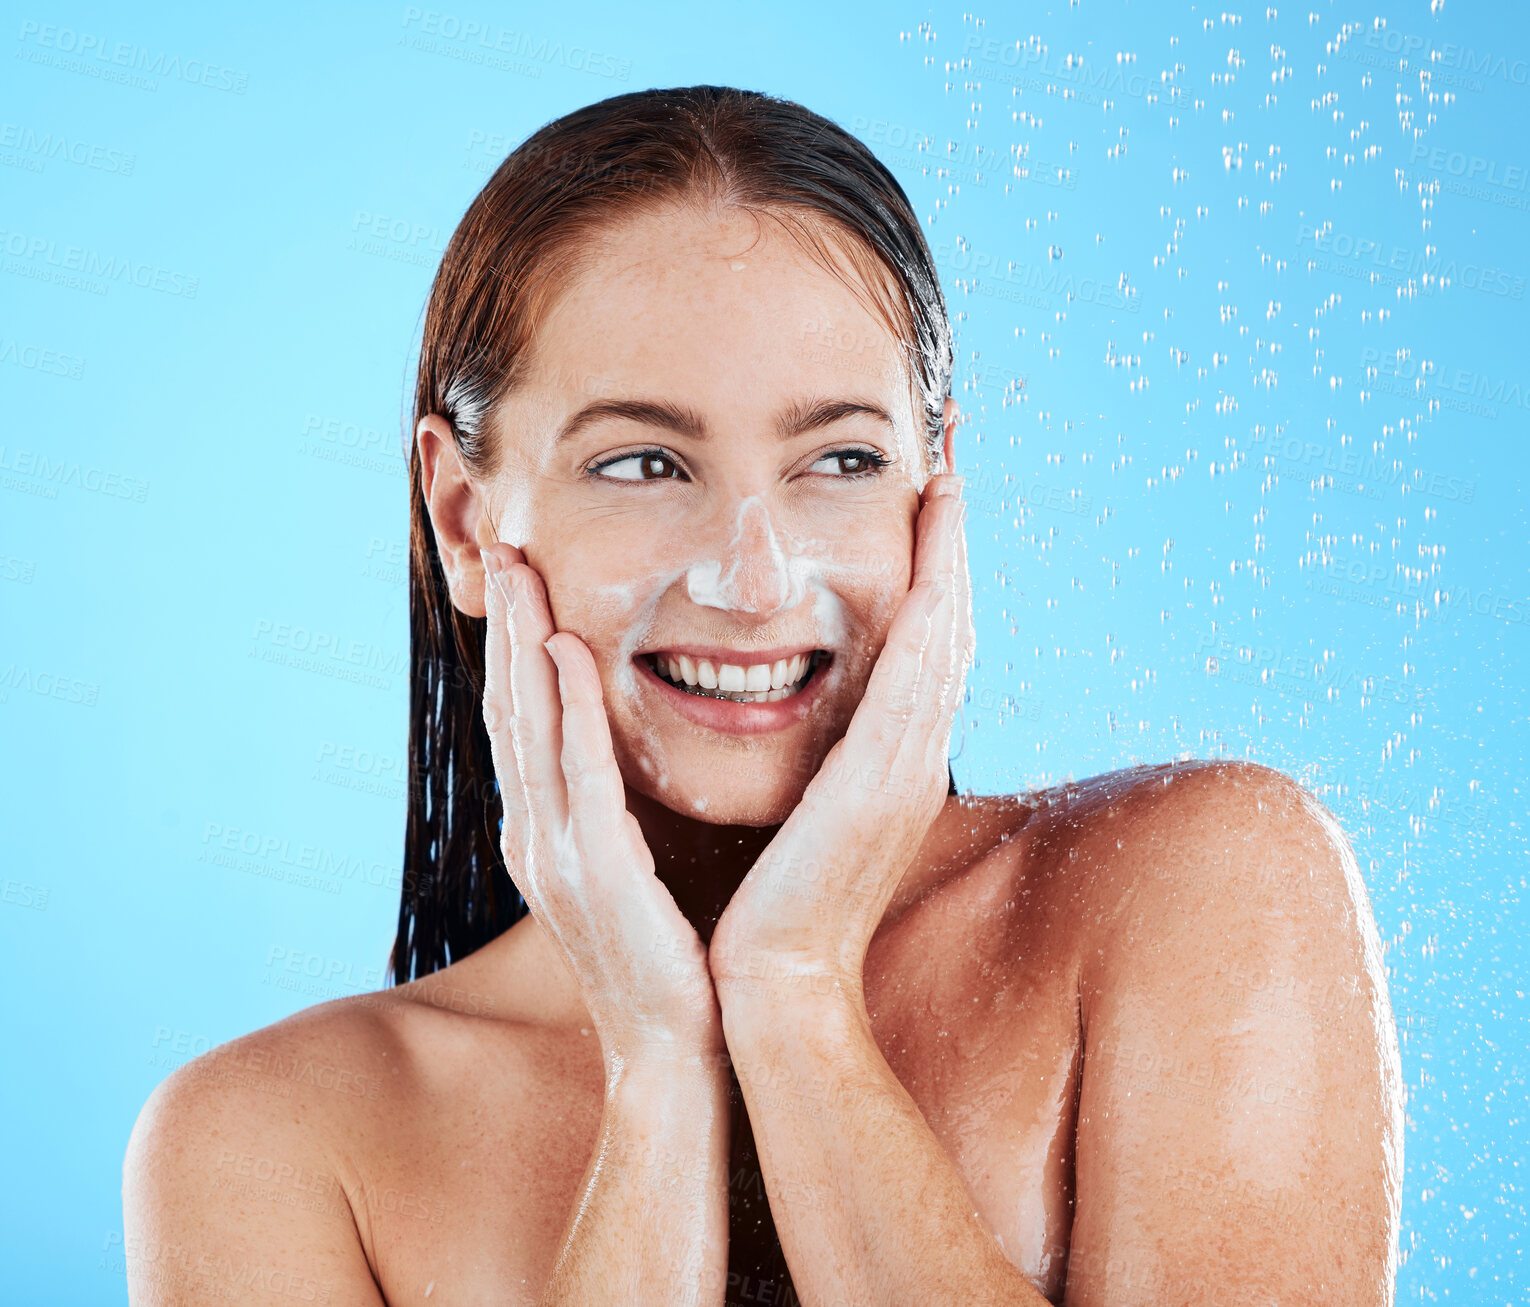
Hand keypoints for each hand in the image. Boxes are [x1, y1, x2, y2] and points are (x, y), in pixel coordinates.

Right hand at [480, 545, 721, 1063]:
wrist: (675, 1051)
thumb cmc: (667, 959)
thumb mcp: (631, 870)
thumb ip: (616, 809)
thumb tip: (624, 752)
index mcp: (548, 833)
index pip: (523, 721)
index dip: (514, 647)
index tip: (520, 578)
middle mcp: (536, 835)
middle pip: (509, 708)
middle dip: (503, 625)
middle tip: (501, 544)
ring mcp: (555, 854)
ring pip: (527, 725)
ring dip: (520, 642)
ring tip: (518, 569)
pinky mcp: (593, 872)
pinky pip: (576, 772)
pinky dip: (563, 707)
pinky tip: (562, 648)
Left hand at [707, 474, 973, 1001]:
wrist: (779, 983)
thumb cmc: (780, 900)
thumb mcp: (809, 813)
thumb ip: (822, 760)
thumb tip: (813, 718)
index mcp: (895, 757)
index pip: (927, 640)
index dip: (937, 565)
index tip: (932, 493)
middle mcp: (916, 752)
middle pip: (953, 621)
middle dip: (956, 537)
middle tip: (956, 451)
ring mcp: (910, 765)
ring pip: (946, 635)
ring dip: (953, 553)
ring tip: (951, 472)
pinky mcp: (884, 779)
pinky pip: (918, 674)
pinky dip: (933, 606)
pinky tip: (934, 553)